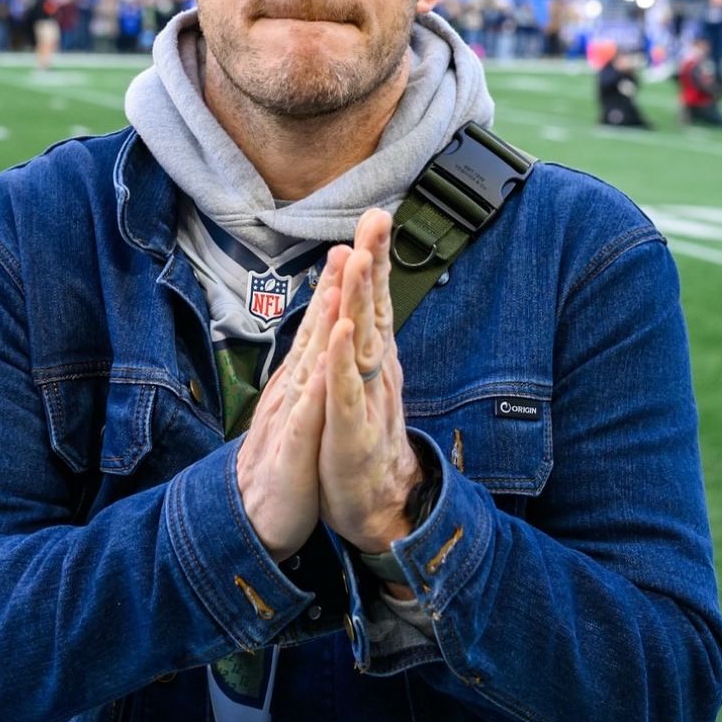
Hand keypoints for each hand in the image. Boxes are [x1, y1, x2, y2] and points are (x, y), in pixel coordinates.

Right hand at [236, 245, 348, 560]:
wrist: (253, 517)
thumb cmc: (283, 460)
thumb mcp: (300, 410)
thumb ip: (308, 373)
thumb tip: (321, 338)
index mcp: (301, 379)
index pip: (322, 325)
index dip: (338, 285)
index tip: (356, 244)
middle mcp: (293, 386)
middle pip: (317, 328)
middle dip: (336, 284)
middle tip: (353, 240)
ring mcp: (291, 413)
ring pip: (312, 359)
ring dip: (326, 318)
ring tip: (343, 280)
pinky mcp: (292, 447)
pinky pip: (306, 412)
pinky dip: (318, 383)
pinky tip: (329, 359)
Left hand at [318, 209, 421, 555]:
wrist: (378, 505)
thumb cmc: (365, 435)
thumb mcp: (365, 380)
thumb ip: (365, 336)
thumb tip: (365, 296)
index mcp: (373, 358)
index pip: (373, 300)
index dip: (374, 258)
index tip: (376, 216)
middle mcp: (374, 371)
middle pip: (373, 309)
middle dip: (374, 262)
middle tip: (378, 219)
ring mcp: (365, 399)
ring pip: (362, 342)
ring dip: (359, 300)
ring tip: (360, 259)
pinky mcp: (351, 432)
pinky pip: (346, 392)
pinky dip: (343, 362)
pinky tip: (343, 333)